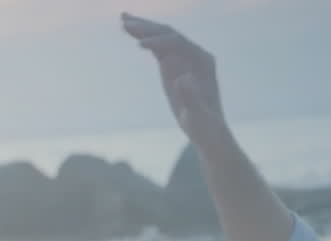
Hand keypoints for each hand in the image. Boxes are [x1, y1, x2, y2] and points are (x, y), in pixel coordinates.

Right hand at [122, 13, 226, 145]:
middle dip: (147, 27)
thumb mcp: (197, 114)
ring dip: (143, 28)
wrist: (208, 131)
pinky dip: (144, 39)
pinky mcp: (174, 65)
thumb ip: (191, 97)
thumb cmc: (204, 125)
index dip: (158, 42)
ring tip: (123, 20)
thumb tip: (182, 79)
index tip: (139, 45)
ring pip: (162, 37)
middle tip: (125, 19)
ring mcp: (184, 58)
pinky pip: (158, 47)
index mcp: (201, 60)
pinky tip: (131, 32)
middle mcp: (194, 54)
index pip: (177, 43)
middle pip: (168, 34)